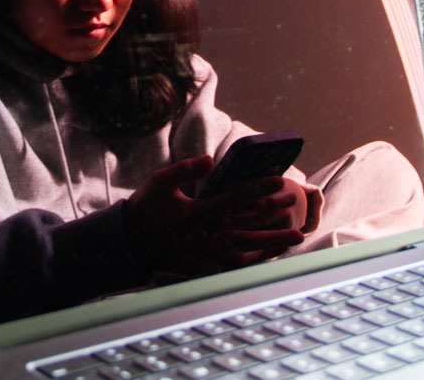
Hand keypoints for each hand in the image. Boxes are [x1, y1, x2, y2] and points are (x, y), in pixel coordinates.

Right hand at [123, 157, 304, 278]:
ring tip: (295, 235)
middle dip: (273, 211)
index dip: (258, 188)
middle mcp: (206, 234)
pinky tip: (268, 256)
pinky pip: (234, 263)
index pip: (235, 198)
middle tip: (294, 201)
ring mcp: (206, 252)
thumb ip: (185, 170)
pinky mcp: (203, 264)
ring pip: (247, 245)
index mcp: (197, 212)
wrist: (128, 245)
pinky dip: (253, 259)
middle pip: (247, 222)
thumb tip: (210, 160)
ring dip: (272, 240)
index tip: (278, 180)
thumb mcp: (159, 182)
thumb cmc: (144, 209)